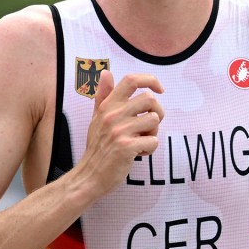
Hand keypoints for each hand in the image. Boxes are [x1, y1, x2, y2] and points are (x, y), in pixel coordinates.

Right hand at [80, 70, 163, 193]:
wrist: (89, 176)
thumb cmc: (97, 147)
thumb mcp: (96, 118)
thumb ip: (103, 96)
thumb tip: (106, 73)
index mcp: (108, 106)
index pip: (131, 80)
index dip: (150, 80)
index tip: (159, 90)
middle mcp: (113, 115)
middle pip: (150, 99)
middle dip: (157, 112)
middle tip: (149, 126)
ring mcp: (119, 131)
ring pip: (154, 120)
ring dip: (153, 132)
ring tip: (141, 141)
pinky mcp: (126, 147)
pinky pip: (153, 141)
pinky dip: (150, 149)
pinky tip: (138, 153)